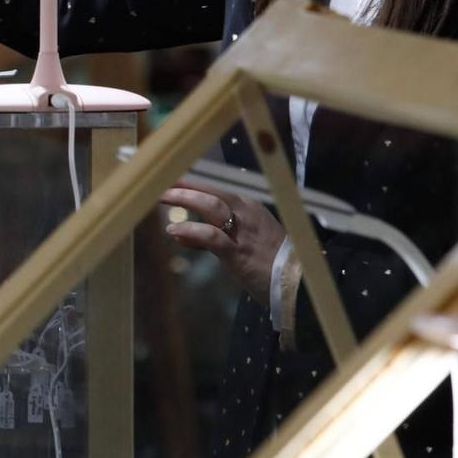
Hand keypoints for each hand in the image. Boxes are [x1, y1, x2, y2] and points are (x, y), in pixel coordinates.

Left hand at [161, 183, 283, 302]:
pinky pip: (211, 237)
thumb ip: (212, 236)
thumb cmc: (273, 261)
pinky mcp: (239, 252)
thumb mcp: (244, 241)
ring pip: (211, 206)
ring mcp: (243, 232)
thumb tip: (181, 235)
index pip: (217, 189)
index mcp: (250, 207)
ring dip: (185, 199)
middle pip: (213, 191)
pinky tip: (174, 231)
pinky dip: (191, 232)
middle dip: (185, 185)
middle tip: (159, 181)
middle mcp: (246, 213)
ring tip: (162, 197)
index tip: (170, 177)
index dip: (193, 182)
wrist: (299, 281)